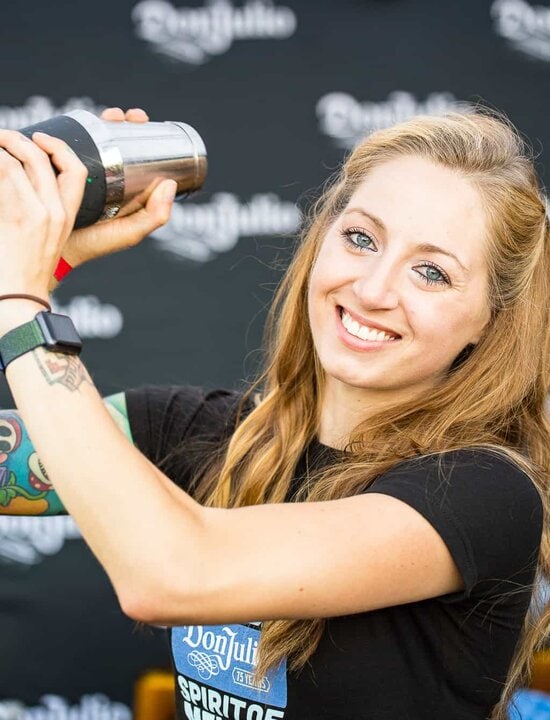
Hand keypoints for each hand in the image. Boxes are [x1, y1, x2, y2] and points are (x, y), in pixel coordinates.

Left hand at [0, 126, 87, 301]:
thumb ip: (42, 215)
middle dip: (17, 139)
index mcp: (66, 218)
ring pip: (14, 162)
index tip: (40, 137)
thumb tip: (20, 184)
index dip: (58, 147)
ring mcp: (34, 213)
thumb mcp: (46, 242)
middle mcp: (54, 212)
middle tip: (1, 137)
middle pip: (40, 158)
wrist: (17, 299)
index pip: (75, 171)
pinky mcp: (12, 216)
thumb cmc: (24, 276)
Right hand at [52, 107, 176, 272]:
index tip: (140, 120)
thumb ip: (154, 216)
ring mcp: (82, 172)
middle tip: (125, 116)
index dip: (141, 133)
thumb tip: (171, 183)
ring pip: (94, 139)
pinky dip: (73, 129)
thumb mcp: (130, 232)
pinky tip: (78, 120)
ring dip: (102, 122)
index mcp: (125, 188)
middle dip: (123, 122)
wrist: (54, 251)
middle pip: (116, 141)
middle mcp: (105, 177)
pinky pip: (67, 145)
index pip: (136, 154)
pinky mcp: (59, 170)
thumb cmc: (94, 245)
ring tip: (108, 116)